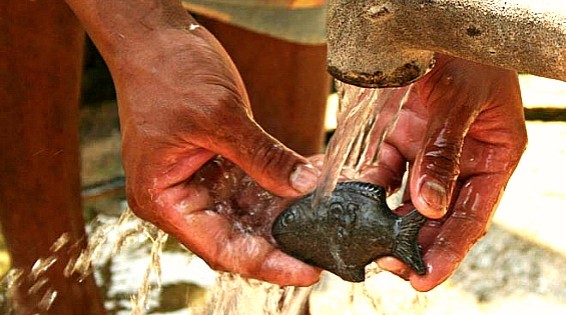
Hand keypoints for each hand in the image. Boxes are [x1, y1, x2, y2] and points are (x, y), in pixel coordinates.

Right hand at [106, 25, 320, 285]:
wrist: (155, 37)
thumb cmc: (167, 72)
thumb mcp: (218, 115)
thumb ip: (262, 156)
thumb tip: (304, 186)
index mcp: (164, 199)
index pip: (221, 248)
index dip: (266, 263)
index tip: (306, 271)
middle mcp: (181, 198)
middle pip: (237, 237)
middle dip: (280, 244)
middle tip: (325, 249)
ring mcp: (200, 182)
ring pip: (249, 214)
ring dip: (285, 217)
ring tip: (326, 221)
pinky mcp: (218, 164)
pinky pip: (253, 186)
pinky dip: (281, 187)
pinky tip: (311, 186)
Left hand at [363, 54, 526, 290]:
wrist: (423, 21)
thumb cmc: (458, 52)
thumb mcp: (458, 99)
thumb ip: (442, 152)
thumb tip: (430, 206)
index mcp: (491, 155)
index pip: (472, 214)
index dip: (451, 249)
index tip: (426, 277)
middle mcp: (457, 160)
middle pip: (437, 216)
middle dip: (414, 244)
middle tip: (390, 267)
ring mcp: (422, 153)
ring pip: (404, 201)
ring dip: (386, 225)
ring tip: (367, 247)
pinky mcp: (392, 141)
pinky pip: (377, 174)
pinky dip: (364, 193)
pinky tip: (349, 210)